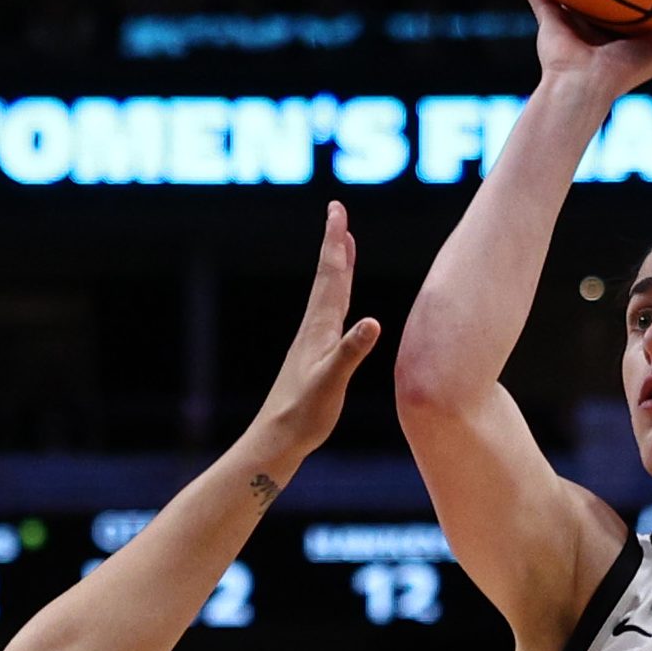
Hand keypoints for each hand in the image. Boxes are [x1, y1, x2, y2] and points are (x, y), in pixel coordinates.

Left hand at [233, 202, 382, 478]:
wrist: (278, 438)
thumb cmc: (304, 413)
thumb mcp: (332, 382)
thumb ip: (351, 352)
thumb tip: (373, 323)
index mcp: (320, 328)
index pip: (331, 276)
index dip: (335, 242)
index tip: (337, 211)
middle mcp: (314, 327)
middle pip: (328, 277)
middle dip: (334, 243)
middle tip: (338, 213)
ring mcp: (313, 340)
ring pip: (328, 293)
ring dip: (337, 267)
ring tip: (344, 245)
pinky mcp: (315, 354)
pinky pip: (330, 314)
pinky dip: (338, 297)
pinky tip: (341, 302)